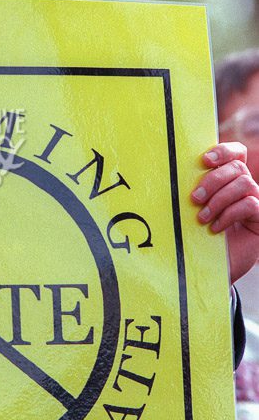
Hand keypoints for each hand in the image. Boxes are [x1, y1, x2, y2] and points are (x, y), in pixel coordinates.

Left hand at [191, 142, 258, 283]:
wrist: (210, 268)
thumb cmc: (197, 237)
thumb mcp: (191, 211)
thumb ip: (191, 191)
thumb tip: (169, 173)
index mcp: (228, 178)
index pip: (235, 153)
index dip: (223, 151)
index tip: (204, 160)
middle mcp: (244, 187)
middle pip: (237, 167)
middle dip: (213, 180)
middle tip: (194, 199)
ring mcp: (255, 202)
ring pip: (244, 183)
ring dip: (219, 199)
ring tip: (202, 218)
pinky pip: (250, 205)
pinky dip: (229, 214)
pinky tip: (215, 228)